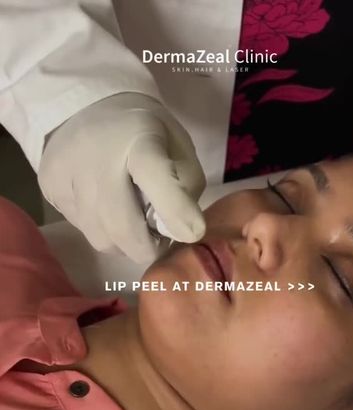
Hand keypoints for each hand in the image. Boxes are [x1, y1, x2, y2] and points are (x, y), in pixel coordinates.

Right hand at [38, 93, 205, 260]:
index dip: (175, 209)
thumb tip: (178, 232)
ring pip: (101, 238)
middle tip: (158, 241)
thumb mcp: (179, 148)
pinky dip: (101, 230)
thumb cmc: (145, 135)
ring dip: (124, 243)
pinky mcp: (48, 186)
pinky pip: (82, 229)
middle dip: (147, 248)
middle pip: (121, 226)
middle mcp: (96, 154)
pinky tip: (105, 208)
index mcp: (139, 137)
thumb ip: (186, 188)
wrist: (87, 108)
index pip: (155, 175)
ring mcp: (66, 171)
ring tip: (132, 222)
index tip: (194, 233)